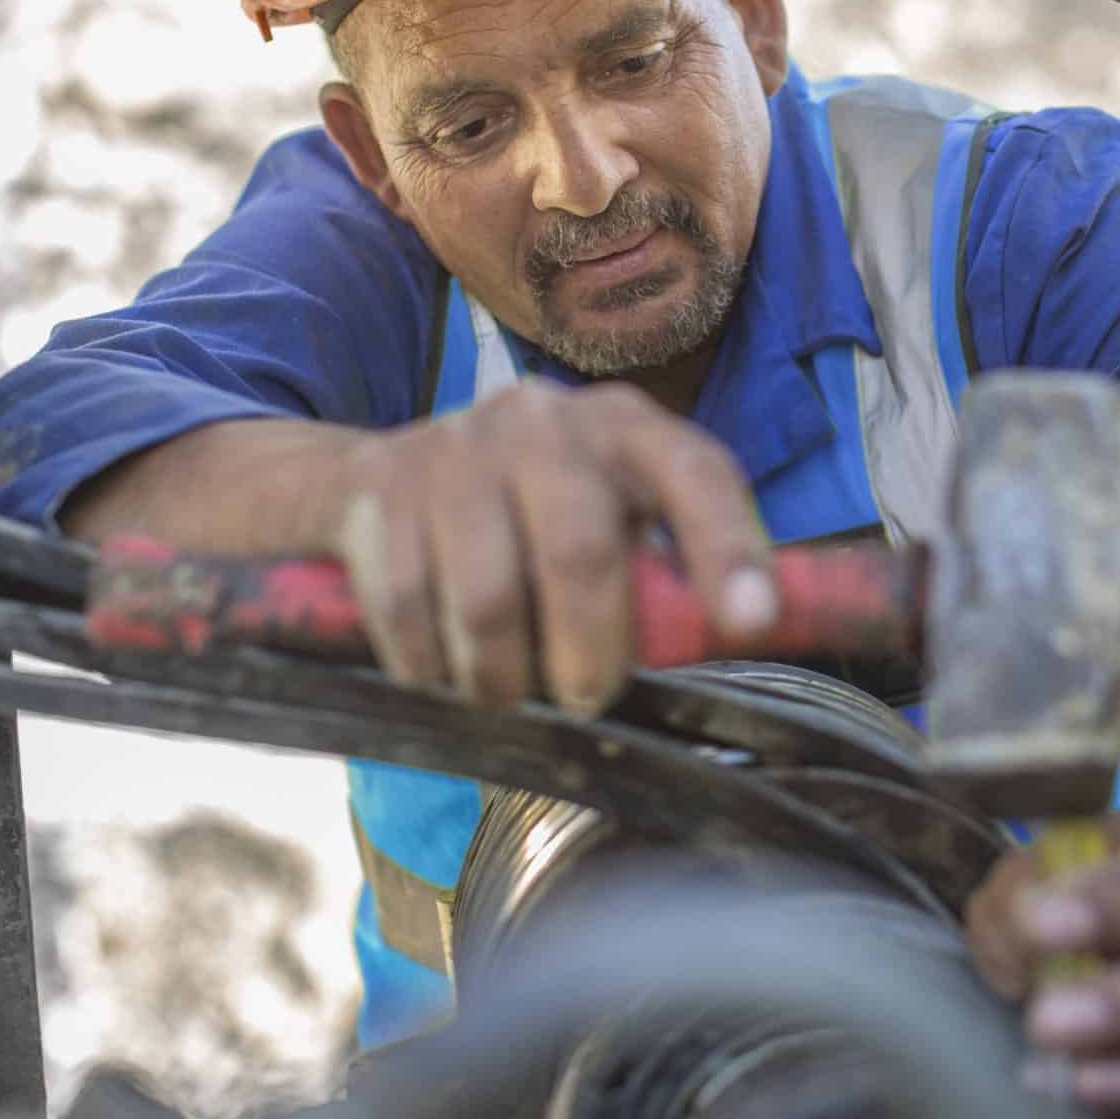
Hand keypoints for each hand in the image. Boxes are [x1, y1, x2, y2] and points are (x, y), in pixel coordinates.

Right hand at [332, 383, 774, 712]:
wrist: (369, 483)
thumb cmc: (523, 522)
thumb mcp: (603, 523)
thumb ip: (661, 578)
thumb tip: (738, 638)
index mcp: (623, 428)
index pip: (695, 474)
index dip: (726, 548)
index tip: (750, 623)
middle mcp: (543, 420)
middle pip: (580, 550)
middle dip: (591, 652)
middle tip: (589, 698)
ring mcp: (456, 448)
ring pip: (490, 600)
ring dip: (502, 676)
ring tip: (509, 690)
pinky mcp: (381, 488)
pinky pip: (411, 611)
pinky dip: (430, 667)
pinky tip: (443, 669)